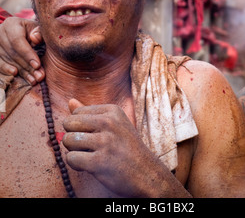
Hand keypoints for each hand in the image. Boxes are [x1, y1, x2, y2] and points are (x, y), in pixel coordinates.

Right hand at [0, 17, 44, 83]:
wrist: (22, 33)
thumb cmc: (32, 31)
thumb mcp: (37, 29)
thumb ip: (39, 33)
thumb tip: (35, 38)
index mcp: (11, 24)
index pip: (17, 41)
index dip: (27, 54)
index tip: (37, 65)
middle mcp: (0, 33)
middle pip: (12, 52)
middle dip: (27, 66)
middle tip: (39, 76)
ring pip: (7, 60)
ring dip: (21, 71)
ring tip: (33, 79)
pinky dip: (8, 70)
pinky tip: (16, 74)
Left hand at [63, 100, 185, 197]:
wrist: (146, 173)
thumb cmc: (127, 148)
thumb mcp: (115, 124)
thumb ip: (91, 114)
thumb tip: (70, 101)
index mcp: (112, 111)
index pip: (77, 112)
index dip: (78, 126)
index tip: (92, 136)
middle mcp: (109, 122)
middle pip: (69, 123)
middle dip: (72, 136)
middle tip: (85, 147)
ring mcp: (105, 142)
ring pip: (68, 140)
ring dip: (73, 151)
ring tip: (87, 156)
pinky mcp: (100, 162)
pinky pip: (71, 158)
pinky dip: (75, 164)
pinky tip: (87, 166)